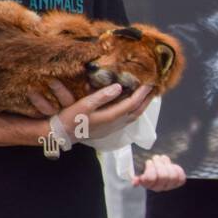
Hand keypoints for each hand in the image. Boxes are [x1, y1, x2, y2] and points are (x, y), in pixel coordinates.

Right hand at [28, 80, 153, 142]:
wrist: (62, 135)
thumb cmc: (71, 119)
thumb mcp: (84, 105)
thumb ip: (102, 96)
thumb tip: (118, 87)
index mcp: (111, 117)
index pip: (132, 103)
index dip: (142, 93)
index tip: (149, 82)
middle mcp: (115, 124)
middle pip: (138, 111)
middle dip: (147, 100)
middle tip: (155, 88)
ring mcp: (113, 128)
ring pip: (134, 116)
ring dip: (142, 106)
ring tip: (147, 95)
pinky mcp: (109, 129)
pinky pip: (128, 119)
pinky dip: (134, 110)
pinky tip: (133, 104)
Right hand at [132, 153, 185, 191]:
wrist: (155, 165)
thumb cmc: (145, 165)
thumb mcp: (137, 166)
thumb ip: (135, 173)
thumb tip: (135, 182)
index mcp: (146, 183)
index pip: (150, 179)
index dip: (150, 168)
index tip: (149, 161)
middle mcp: (157, 187)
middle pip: (163, 176)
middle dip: (160, 164)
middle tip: (156, 158)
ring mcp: (168, 185)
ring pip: (172, 176)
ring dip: (168, 164)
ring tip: (163, 159)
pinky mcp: (177, 183)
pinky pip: (181, 178)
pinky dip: (178, 170)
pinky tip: (172, 165)